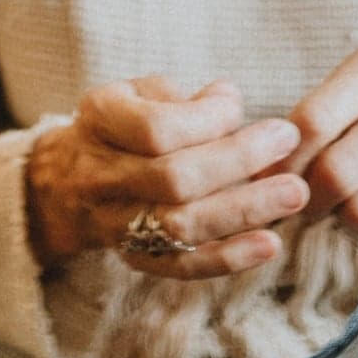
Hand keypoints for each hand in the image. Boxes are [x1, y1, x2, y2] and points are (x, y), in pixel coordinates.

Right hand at [24, 75, 308, 279]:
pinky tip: (269, 244)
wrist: (63, 183)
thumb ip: (182, 95)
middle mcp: (100, 175)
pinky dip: (228, 258)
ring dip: (243, 210)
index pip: (154, 129)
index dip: (204, 120)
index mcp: (100, 119)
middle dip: (238, 160)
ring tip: (294, 193)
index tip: (238, 106)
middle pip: (171, 179)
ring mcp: (114, 223)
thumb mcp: (137, 91)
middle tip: (287, 140)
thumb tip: (228, 99)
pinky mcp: (135, 258)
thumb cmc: (120, 124)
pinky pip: (181, 266)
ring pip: (179, 227)